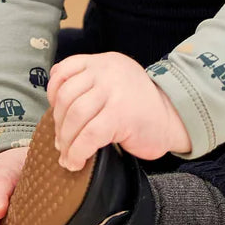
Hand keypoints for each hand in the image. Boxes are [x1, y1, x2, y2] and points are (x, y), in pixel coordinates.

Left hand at [47, 51, 190, 170]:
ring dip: (66, 141)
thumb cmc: (139, 106)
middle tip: (61, 143)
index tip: (55, 114)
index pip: (64, 70)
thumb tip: (57, 111)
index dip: (52, 94)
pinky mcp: (120, 115)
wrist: (172, 118)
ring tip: (68, 156)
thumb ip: (91, 85)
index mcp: (104, 62)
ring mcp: (114, 92)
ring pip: (74, 116)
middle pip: (66, 96)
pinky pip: (88, 135)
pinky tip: (77, 162)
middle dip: (58, 124)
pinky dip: (77, 152)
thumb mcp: (116, 83)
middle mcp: (107, 72)